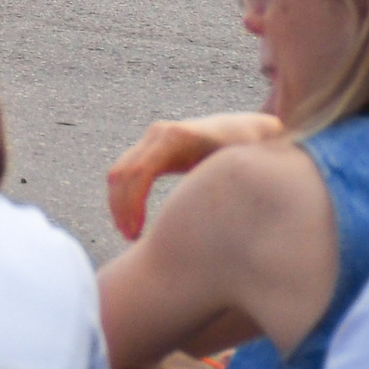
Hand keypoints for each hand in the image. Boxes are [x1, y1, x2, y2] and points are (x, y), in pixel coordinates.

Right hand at [105, 112, 285, 239]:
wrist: (249, 129)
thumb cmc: (250, 152)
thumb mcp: (242, 167)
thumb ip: (231, 186)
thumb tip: (224, 221)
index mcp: (177, 138)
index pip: (138, 172)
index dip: (131, 205)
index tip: (137, 235)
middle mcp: (159, 133)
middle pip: (122, 172)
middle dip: (120, 209)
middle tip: (131, 240)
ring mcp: (153, 138)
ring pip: (118, 172)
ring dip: (118, 204)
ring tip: (131, 235)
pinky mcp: (153, 148)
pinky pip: (127, 172)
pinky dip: (124, 196)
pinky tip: (135, 222)